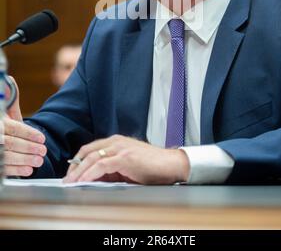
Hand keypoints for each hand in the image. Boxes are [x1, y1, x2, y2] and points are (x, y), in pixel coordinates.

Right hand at [4, 77, 46, 176]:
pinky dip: (16, 170)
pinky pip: (2, 169)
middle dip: (28, 147)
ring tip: (39, 160)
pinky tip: (28, 170)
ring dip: (24, 159)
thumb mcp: (4, 112)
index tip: (42, 138)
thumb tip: (10, 79)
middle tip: (43, 151)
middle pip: (9, 143)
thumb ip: (10, 100)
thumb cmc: (2, 125)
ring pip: (6, 156)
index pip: (12, 128)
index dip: (28, 133)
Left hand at [63, 135, 189, 184]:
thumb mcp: (127, 166)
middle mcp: (116, 141)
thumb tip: (94, 178)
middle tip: (67, 180)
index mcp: (116, 141)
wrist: (170, 164)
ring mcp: (120, 148)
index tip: (70, 172)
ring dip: (79, 171)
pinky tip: (84, 181)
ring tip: (71, 182)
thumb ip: (111, 168)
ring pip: (92, 157)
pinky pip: (102, 165)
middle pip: (88, 152)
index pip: (90, 148)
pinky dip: (90, 173)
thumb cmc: (152, 167)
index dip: (78, 160)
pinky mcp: (125, 158)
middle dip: (74, 167)